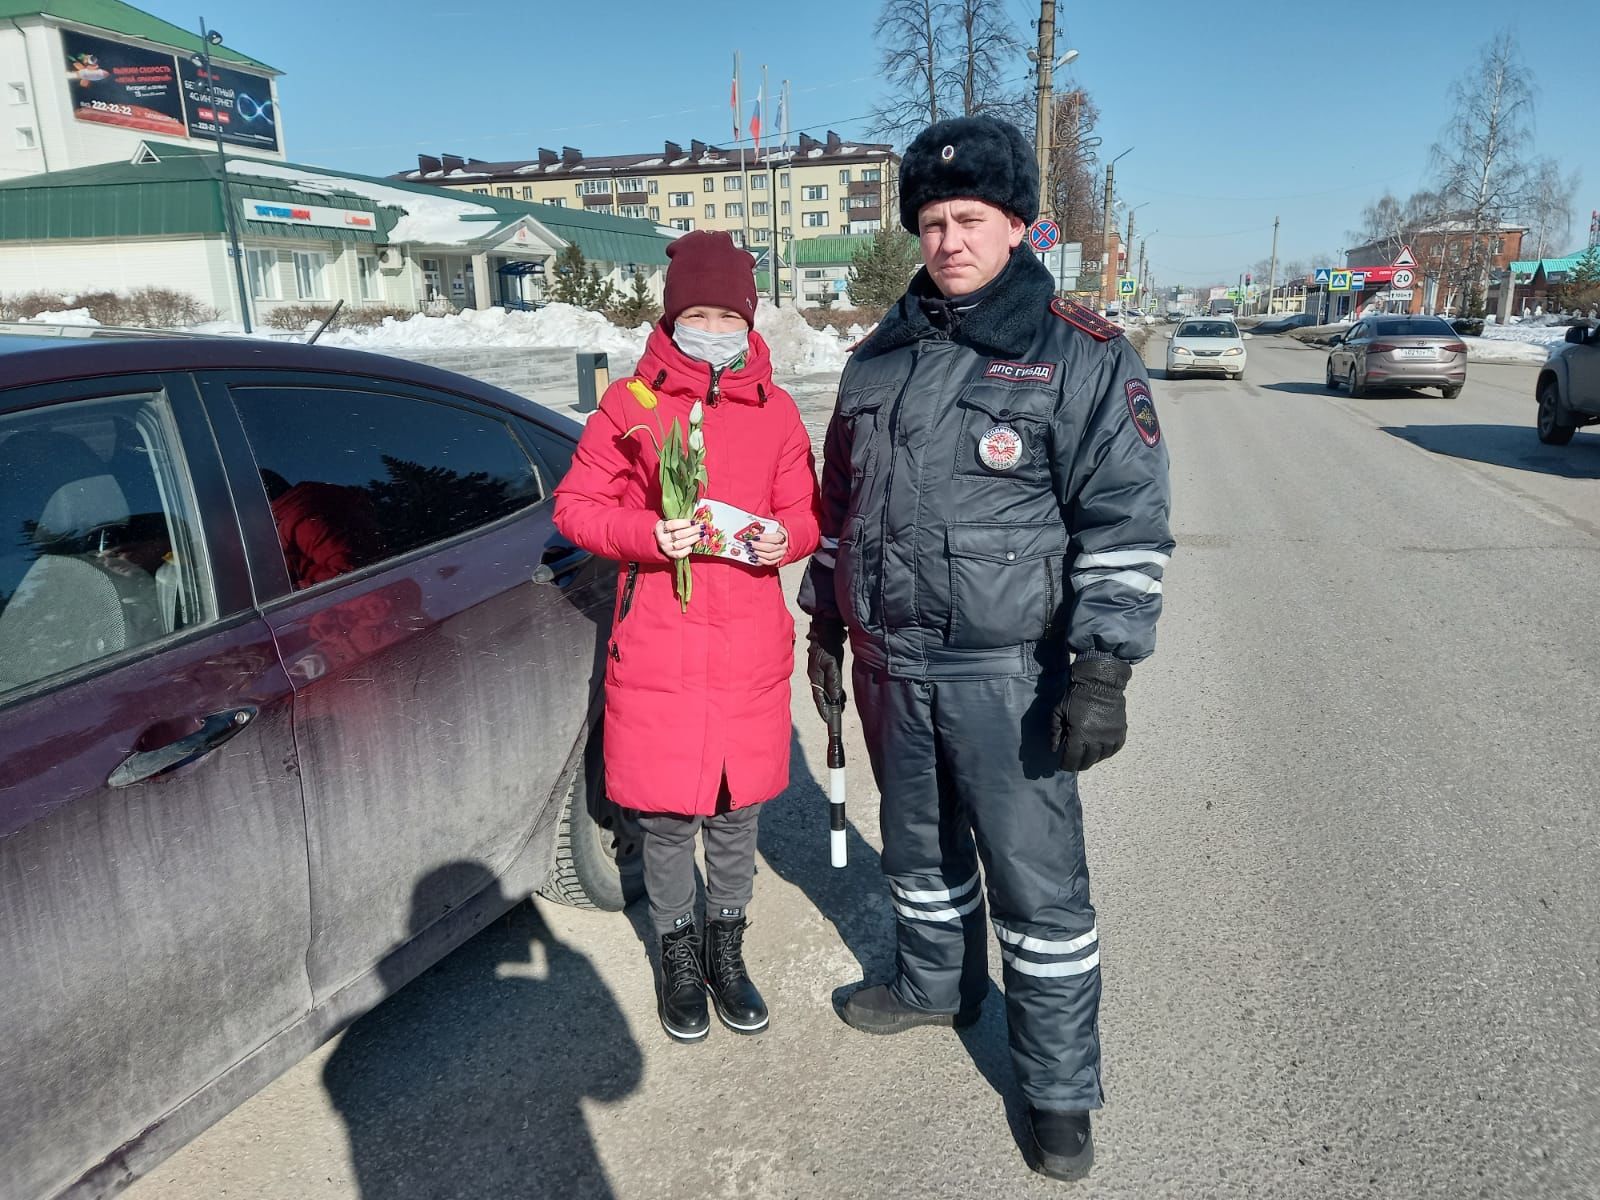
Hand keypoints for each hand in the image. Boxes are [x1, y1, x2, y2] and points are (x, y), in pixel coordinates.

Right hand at [654, 518, 700, 559]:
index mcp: (660, 528)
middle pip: (679, 534)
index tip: (694, 521)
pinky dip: (687, 550)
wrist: (661, 540)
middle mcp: (662, 539)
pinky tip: (693, 546)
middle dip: (692, 530)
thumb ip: (680, 521)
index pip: (672, 525)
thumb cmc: (669, 529)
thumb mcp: (670, 522)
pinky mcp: (670, 555)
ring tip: (701, 535)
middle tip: (702, 527)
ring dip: (693, 539)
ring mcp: (666, 548)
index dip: (684, 523)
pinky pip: (680, 554)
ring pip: (681, 544)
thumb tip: (696, 520)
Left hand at [747, 521, 787, 565]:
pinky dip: (760, 561)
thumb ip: (765, 525)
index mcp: (783, 535)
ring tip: (750, 551)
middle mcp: (783, 546)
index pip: (775, 538)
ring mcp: (781, 554)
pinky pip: (769, 562)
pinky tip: (753, 558)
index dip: (764, 538)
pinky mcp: (777, 560)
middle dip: (758, 546)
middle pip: (771, 548)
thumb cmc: (776, 531)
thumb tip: (754, 524)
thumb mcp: (773, 525)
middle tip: (749, 544)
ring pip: (769, 557)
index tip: (755, 537)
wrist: (783, 538)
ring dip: (758, 554)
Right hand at [806, 618, 847, 719]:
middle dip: (827, 706)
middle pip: (820, 695)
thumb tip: (834, 698)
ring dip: (831, 699)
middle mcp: (815, 675)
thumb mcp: (832, 664)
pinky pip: (828, 682)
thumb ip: (833, 681)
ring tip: (838, 708)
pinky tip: (839, 694)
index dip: (823, 709)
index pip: (818, 697)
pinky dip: (833, 690)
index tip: (828, 720)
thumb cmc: (829, 645)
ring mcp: (818, 670)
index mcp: (815, 675)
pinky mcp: (824, 665)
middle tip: (834, 717)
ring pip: (824, 689)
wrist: (827, 627)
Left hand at [1051, 655, 1130, 772]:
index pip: (1072, 759)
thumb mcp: (1058, 712)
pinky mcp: (1120, 732)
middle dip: (1078, 764)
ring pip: (1101, 757)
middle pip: (1087, 761)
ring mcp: (1110, 736)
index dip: (1066, 765)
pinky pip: (1114, 749)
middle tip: (1073, 763)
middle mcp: (1096, 739)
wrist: (1100, 683)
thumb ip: (1054, 732)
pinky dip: (1106, 753)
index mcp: (1079, 734)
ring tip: (1086, 756)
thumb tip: (1054, 749)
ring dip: (1092, 759)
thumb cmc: (1076, 695)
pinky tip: (1099, 751)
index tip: (1062, 765)